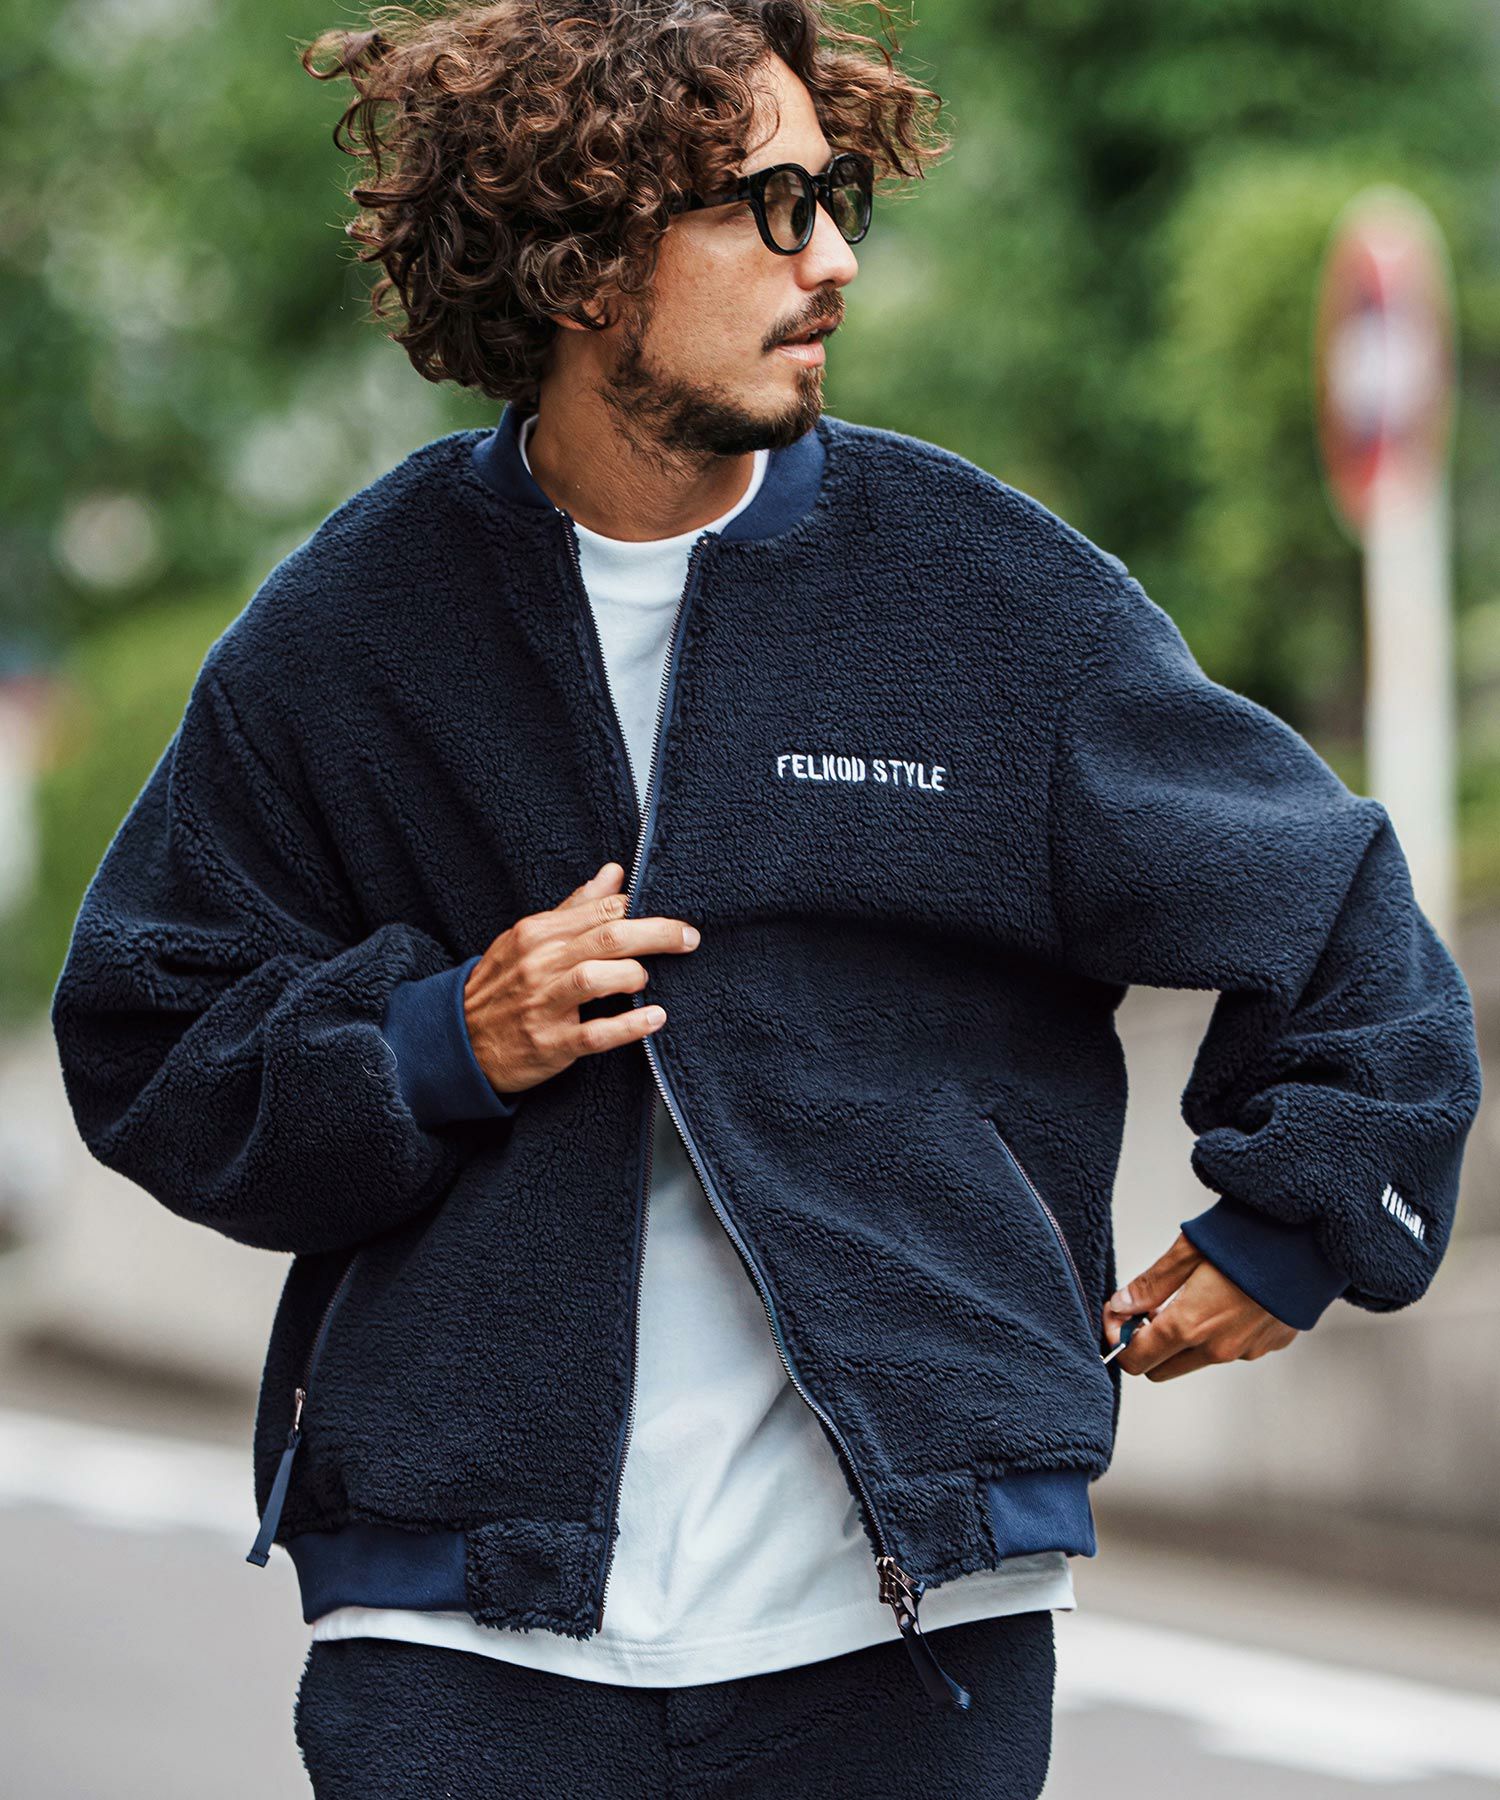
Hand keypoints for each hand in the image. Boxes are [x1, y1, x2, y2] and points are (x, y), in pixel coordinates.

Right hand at [462, 861, 699, 1098]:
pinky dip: (629, 1026)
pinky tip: (655, 1018)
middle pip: (607, 938)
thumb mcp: (529, 937)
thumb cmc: (503, 984)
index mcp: (538, 933)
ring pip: (595, 978)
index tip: (676, 915)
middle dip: (656, 934)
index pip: (600, 910)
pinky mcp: (549, 1043)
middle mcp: (540, 964)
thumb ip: (575, 908)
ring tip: (648, 978)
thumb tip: (614, 872)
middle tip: (688, 938)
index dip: (643, 910)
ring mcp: (543, 1004)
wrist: (458, 1039)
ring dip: (633, 974)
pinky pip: (594, 1033)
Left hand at [1101, 1232, 1298, 1378]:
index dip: (1120, 1340)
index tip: (1121, 1315)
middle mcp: (1217, 1348)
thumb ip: (1151, 1285)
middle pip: (1162, 1369)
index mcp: (1189, 1325)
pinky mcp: (1269, 1345)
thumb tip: (1120, 1306)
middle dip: (1149, 1344)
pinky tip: (1230, 1296)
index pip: (1135, 1361)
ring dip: (1185, 1338)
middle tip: (1153, 1306)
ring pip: (1197, 1358)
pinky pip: (1232, 1348)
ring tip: (1196, 1294)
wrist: (1312, 1241)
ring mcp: (1246, 1350)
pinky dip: (1220, 1331)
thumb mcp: (1188, 1250)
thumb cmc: (1249, 1238)